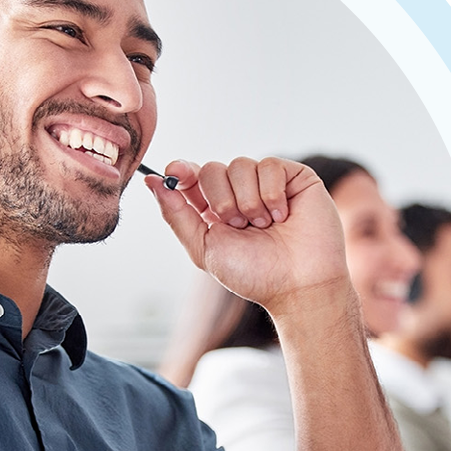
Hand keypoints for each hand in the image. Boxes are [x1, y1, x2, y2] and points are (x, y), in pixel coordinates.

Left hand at [146, 156, 349, 314]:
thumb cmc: (253, 274)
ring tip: (263, 225)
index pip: (191, 177)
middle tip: (238, 224)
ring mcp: (267, 184)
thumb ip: (176, 214)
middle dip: (220, 199)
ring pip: (240, 165)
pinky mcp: (294, 177)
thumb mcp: (204, 247)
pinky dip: (271, 193)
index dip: (180, 171)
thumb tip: (151, 181)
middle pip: (211, 169)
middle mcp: (239, 193)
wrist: (298, 284)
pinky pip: (269, 165)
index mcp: (214, 210)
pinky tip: (282, 215)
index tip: (175, 173)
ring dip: (248, 201)